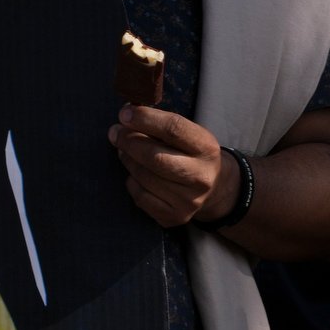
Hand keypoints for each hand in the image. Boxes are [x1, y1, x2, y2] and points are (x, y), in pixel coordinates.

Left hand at [107, 105, 233, 227]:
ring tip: (125, 151)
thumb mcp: (186, 133)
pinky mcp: (176, 216)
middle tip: (115, 133)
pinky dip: (132, 181)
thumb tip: (126, 115)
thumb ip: (158, 123)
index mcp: (206, 148)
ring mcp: (189, 200)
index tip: (124, 113)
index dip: (144, 118)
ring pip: (143, 176)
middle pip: (154, 157)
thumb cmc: (189, 152)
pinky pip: (140, 196)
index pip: (173, 128)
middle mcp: (201, 176)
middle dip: (128, 141)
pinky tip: (136, 174)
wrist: (214, 188)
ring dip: (127, 159)